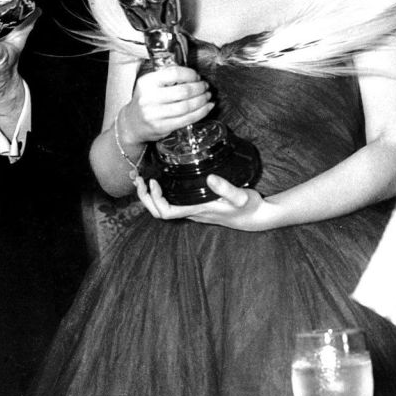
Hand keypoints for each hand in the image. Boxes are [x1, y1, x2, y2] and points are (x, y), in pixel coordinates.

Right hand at [122, 66, 212, 144]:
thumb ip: (167, 78)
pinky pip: (187, 119)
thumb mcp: (150, 84)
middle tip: (205, 86)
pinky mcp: (162, 127)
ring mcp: (154, 114)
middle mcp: (148, 98)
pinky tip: (207, 107)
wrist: (132, 123)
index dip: (190, 74)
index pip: (174, 73)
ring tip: (207, 96)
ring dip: (202, 100)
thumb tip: (194, 76)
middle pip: (184, 91)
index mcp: (146, 83)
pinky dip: (201, 112)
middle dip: (200, 88)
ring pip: (187, 106)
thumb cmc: (146, 101)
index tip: (197, 76)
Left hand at [134, 173, 277, 230]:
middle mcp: (191, 212)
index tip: (154, 182)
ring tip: (143, 178)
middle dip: (145, 197)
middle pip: (158, 212)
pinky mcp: (195, 206)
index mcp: (197, 210)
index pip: (166, 212)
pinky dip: (160, 193)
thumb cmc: (249, 207)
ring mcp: (192, 210)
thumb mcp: (242, 196)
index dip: (155, 199)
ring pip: (163, 208)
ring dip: (150, 195)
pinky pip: (171, 203)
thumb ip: (227, 188)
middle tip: (139, 178)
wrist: (256, 217)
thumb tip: (210, 178)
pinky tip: (160, 179)